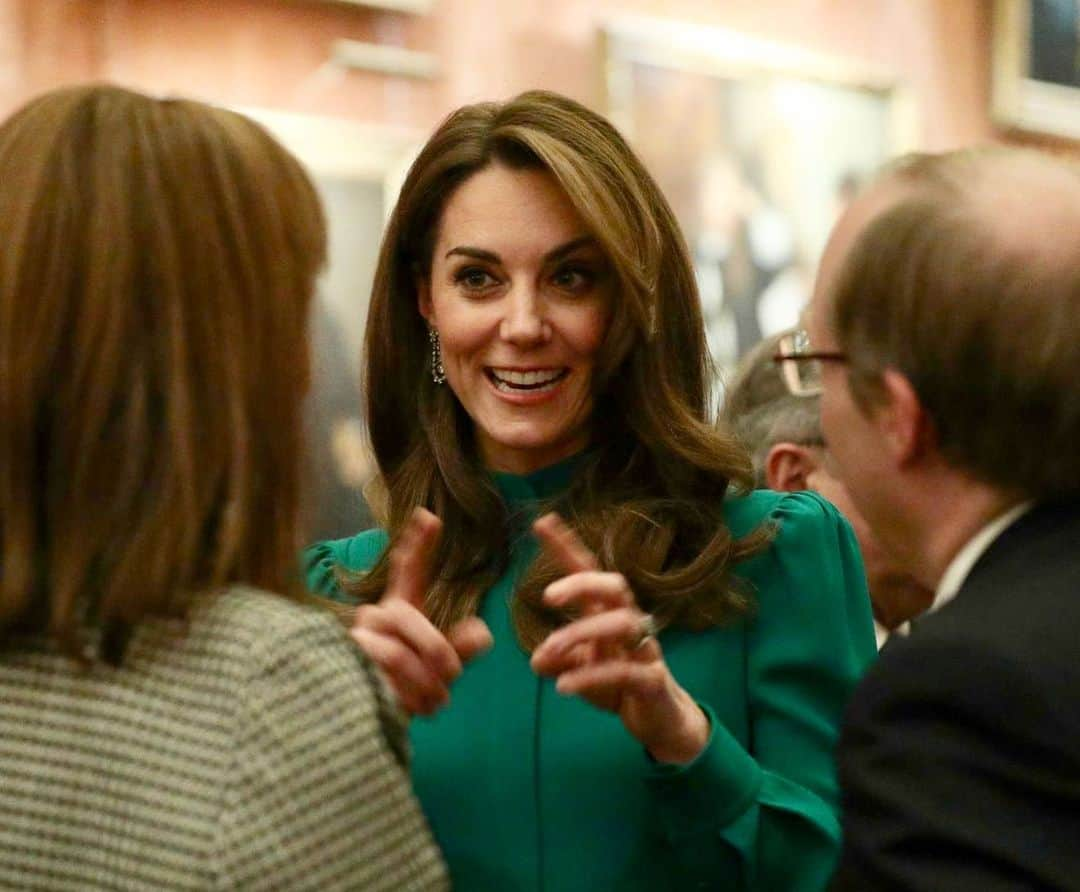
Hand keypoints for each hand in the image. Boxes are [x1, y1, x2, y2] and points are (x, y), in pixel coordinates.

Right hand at [351, 508, 491, 715]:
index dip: (419, 544)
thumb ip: (460, 647)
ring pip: (396, 652)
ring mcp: (358, 638)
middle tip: (452, 677)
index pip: (409, 571)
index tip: (429, 515)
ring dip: (424, 683)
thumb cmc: (407, 687)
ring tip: (434, 701)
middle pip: (407, 617)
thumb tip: (483, 634)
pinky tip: (414, 709)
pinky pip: (382, 673)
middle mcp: (375, 616)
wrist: (368, 719)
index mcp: (400, 609)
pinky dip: (408, 696)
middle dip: (437, 651)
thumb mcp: (440, 667)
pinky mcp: (347, 662)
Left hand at [529, 513, 709, 763]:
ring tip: (548, 651)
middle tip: (547, 597)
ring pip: (622, 624)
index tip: (542, 521)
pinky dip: (591, 676)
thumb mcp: (581, 670)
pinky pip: (625, 672)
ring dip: (580, 634)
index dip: (566, 546)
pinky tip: (563, 686)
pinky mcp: (653, 680)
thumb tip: (536, 659)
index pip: (588, 571)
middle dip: (583, 584)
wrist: (661, 721)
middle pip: (615, 586)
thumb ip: (558, 660)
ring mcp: (645, 649)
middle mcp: (629, 623)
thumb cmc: (619, 685)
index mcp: (607, 613)